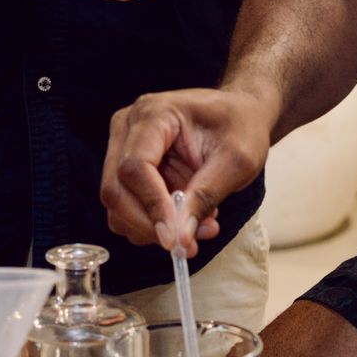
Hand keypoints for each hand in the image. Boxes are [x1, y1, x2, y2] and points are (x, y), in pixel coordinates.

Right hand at [100, 84, 272, 251]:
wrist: (240, 113)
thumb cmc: (240, 126)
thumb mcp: (236, 161)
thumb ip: (205, 197)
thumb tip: (180, 237)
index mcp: (154, 114)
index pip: (135, 166)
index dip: (152, 206)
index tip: (175, 238)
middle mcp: (127, 127)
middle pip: (116, 189)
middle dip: (150, 225)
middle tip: (190, 242)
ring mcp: (122, 147)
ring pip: (117, 205)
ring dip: (152, 228)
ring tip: (198, 224)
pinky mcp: (126, 168)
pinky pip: (125, 208)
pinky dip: (151, 224)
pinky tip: (184, 217)